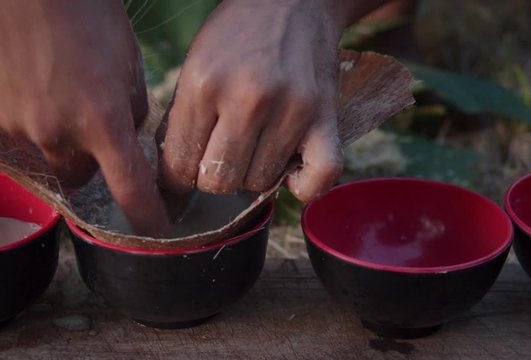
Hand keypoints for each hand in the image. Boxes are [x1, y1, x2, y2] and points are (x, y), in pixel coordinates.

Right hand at [0, 0, 170, 236]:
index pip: (131, 191)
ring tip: (59, 96)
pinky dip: (30, 123)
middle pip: (80, 178)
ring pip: (45, 157)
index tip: (158, 232)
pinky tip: (35, 91)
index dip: (147, 218)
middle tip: (92, 129)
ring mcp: (18, 126)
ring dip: (57, 141)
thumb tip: (128, 136)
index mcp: (103, 122)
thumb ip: (131, 111)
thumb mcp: (127, 64)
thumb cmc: (87, 15)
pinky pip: (16, 138)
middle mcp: (58, 133)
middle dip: (91, 163)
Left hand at [159, 0, 355, 201]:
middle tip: (220, 158)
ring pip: (260, 183)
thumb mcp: (195, 64)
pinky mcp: (326, 116)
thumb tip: (174, 176)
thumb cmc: (238, 35)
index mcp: (204, 83)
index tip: (183, 179)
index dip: (176, 180)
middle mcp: (249, 98)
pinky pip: (320, 177)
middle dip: (213, 177)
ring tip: (255, 148)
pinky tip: (290, 175)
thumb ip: (183, 119)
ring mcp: (292, 109)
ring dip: (253, 174)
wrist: (293, 2)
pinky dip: (303, 187)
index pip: (179, 164)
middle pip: (219, 182)